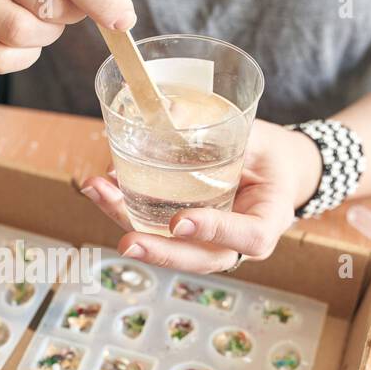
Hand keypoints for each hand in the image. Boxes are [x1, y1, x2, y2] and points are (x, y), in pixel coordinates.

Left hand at [81, 120, 323, 272]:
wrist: (272, 170)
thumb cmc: (270, 155)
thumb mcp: (262, 139)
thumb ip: (229, 131)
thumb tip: (170, 111)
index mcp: (268, 222)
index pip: (248, 237)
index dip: (215, 231)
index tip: (182, 221)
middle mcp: (236, 242)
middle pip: (200, 258)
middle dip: (160, 252)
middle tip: (128, 243)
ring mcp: (207, 242)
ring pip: (169, 245)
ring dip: (128, 222)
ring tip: (98, 192)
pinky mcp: (183, 233)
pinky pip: (154, 228)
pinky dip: (123, 208)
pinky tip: (101, 187)